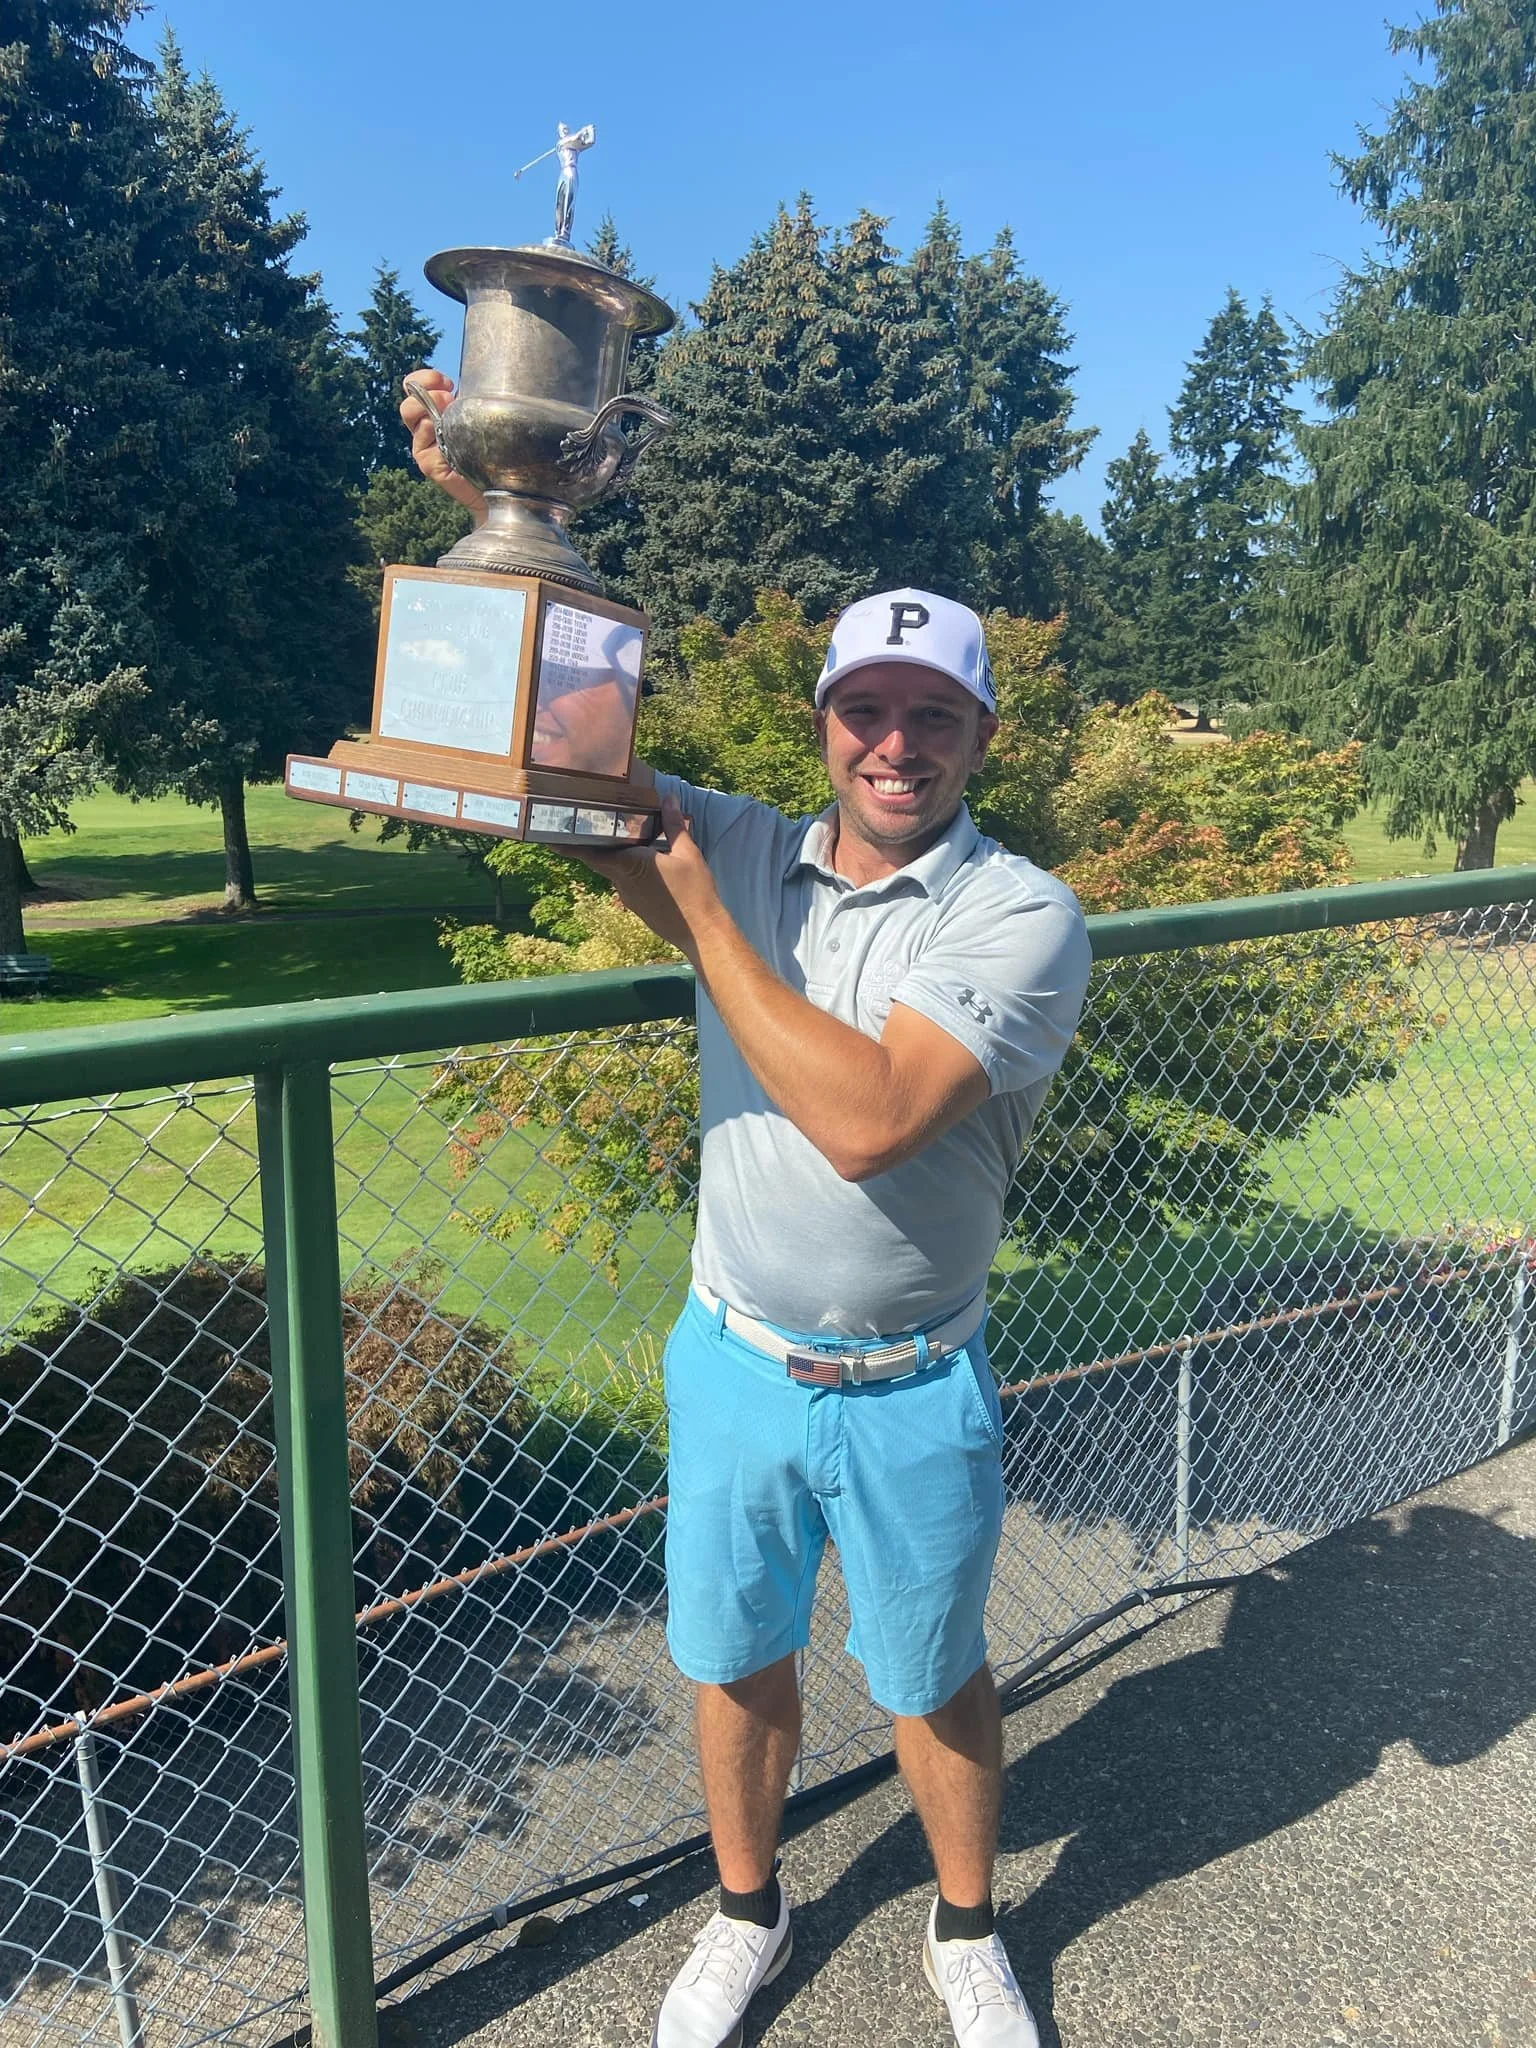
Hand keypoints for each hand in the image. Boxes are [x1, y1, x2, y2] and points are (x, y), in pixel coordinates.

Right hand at [399, 369, 487, 520]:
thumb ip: (473, 395)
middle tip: (449, 397)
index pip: (416, 386)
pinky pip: (424, 450)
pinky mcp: (432, 467)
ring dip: (430, 412)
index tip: (448, 381)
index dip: (425, 378)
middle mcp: (426, 428)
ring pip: (414, 421)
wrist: (502, 484)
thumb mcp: (484, 413)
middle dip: (425, 393)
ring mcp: (426, 448)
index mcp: (434, 410)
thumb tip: (476, 378)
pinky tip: (449, 440)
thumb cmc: (496, 445)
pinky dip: (433, 440)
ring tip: (451, 416)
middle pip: (408, 404)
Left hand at [573, 797, 721, 963]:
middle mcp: (622, 882)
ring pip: (614, 871)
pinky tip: (642, 862)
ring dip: (614, 857)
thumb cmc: (695, 892)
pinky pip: (625, 883)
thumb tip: (669, 798)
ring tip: (620, 838)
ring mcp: (628, 897)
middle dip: (593, 843)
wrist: (701, 932)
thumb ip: (673, 824)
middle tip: (585, 825)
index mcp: (630, 864)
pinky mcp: (637, 907)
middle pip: (600, 859)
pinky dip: (627, 870)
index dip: (569, 846)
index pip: (591, 853)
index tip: (550, 839)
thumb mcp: (688, 853)